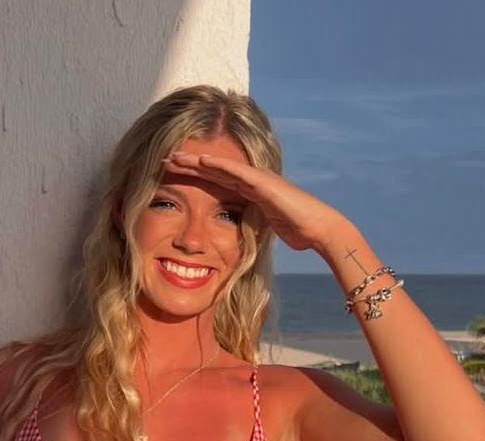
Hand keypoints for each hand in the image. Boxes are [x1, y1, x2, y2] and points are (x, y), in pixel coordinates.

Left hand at [163, 150, 349, 252]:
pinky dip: (219, 164)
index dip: (196, 177)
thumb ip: (254, 227)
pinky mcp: (264, 183)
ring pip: (221, 167)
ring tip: (174, 156)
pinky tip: (201, 160)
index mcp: (251, 193)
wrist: (319, 229)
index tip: (174, 176)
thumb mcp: (267, 230)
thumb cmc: (299, 232)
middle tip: (165, 160)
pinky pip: (237, 171)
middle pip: (215, 170)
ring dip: (197, 161)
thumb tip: (243, 240)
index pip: (218, 182)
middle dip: (190, 165)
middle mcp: (253, 181)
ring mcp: (259, 179)